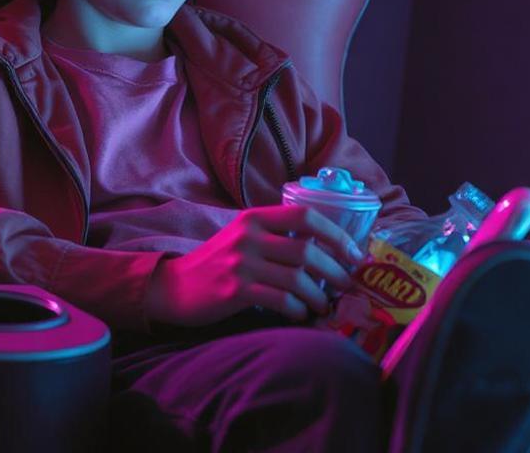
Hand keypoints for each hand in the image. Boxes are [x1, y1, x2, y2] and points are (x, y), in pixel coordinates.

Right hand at [145, 204, 362, 327]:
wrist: (174, 287)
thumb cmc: (217, 264)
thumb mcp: (243, 237)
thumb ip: (276, 236)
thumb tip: (326, 249)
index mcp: (254, 217)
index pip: (305, 215)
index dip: (336, 234)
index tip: (354, 254)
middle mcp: (248, 236)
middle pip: (307, 251)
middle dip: (335, 272)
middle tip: (346, 286)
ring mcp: (240, 263)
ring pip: (297, 279)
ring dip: (319, 297)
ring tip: (324, 306)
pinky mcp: (234, 290)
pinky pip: (281, 300)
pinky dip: (297, 310)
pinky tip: (300, 314)